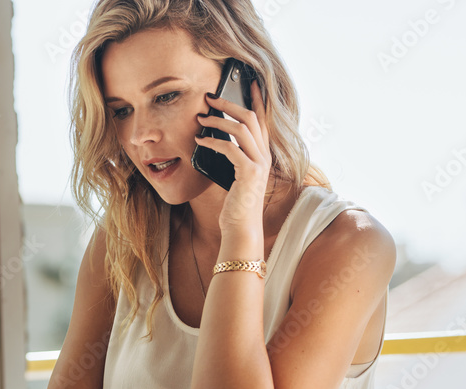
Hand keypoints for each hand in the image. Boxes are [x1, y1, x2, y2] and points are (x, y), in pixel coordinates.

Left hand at [195, 79, 271, 237]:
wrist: (242, 227)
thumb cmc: (237, 205)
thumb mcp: (237, 177)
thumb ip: (234, 158)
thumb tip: (216, 140)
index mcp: (263, 156)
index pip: (263, 121)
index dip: (257, 100)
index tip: (249, 84)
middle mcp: (265, 157)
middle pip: (251, 118)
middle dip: (229, 103)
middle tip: (210, 97)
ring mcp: (258, 164)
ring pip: (241, 129)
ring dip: (218, 120)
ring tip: (200, 118)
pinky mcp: (248, 173)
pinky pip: (230, 148)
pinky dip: (213, 141)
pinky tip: (200, 141)